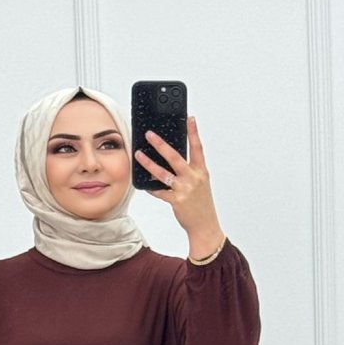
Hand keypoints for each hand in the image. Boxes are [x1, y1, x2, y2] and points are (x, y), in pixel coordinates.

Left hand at [134, 117, 224, 258]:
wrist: (205, 226)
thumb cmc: (202, 205)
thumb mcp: (200, 184)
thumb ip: (189, 171)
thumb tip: (172, 158)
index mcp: (201, 172)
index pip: (197, 148)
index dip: (193, 132)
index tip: (190, 118)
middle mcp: (193, 178)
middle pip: (175, 157)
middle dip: (161, 144)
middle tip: (150, 134)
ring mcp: (184, 190)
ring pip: (163, 173)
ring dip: (149, 163)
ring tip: (138, 155)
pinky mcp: (176, 201)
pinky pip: (160, 191)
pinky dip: (151, 187)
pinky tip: (144, 183)